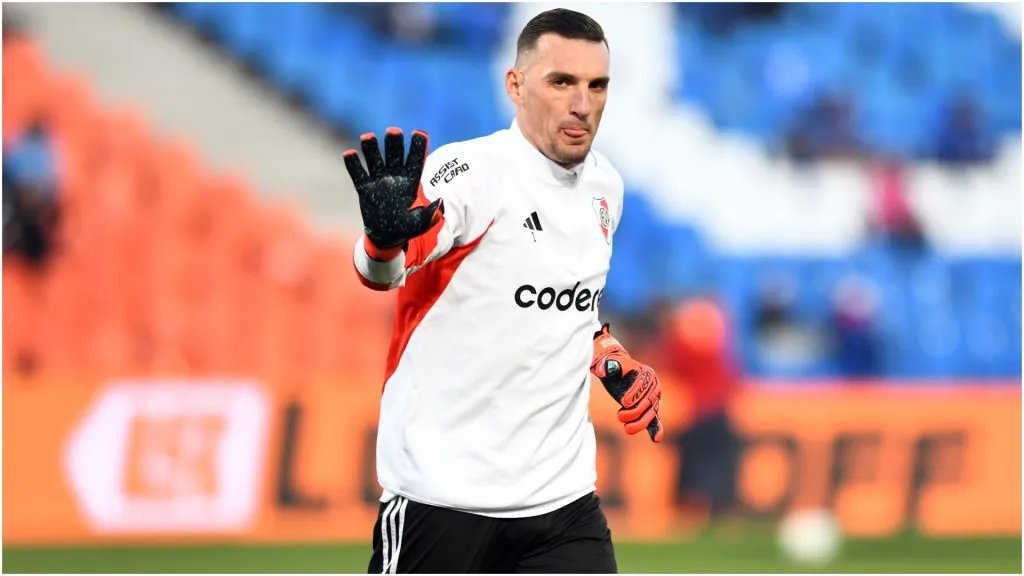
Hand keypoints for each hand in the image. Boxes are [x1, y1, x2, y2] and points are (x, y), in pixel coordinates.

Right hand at [343, 128, 442, 258]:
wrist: (385, 238)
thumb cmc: (405, 229)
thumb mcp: (419, 224)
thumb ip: (430, 215)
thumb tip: (441, 204)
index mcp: (410, 183)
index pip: (415, 161)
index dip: (418, 147)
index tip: (420, 133)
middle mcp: (394, 178)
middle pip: (394, 155)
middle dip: (394, 143)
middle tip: (393, 131)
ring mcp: (378, 181)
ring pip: (375, 160)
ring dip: (371, 148)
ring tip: (367, 137)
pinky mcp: (364, 189)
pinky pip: (358, 174)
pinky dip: (353, 165)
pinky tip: (349, 154)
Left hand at [591, 323, 663, 442]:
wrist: (614, 371)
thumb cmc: (610, 366)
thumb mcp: (607, 363)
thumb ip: (606, 365)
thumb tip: (604, 370)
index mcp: (647, 373)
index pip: (645, 386)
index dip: (635, 394)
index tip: (624, 402)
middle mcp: (654, 387)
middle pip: (648, 402)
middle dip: (635, 412)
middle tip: (619, 416)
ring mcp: (652, 399)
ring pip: (651, 414)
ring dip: (640, 423)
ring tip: (626, 429)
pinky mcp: (648, 410)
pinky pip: (654, 420)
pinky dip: (656, 429)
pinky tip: (656, 439)